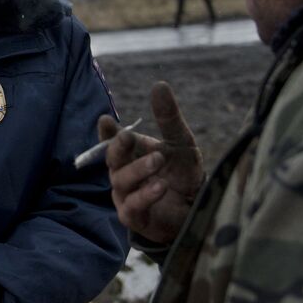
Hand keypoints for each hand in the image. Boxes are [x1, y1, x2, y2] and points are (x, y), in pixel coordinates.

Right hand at [96, 80, 203, 244]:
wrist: (196, 208)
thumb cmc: (182, 172)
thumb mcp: (180, 142)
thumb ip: (168, 118)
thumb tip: (159, 84)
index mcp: (130, 153)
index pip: (111, 139)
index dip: (106, 132)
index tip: (105, 121)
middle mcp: (122, 172)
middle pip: (112, 159)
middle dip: (119, 147)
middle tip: (129, 136)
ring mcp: (125, 195)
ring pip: (121, 181)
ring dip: (138, 169)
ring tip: (158, 160)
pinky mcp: (134, 217)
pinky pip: (133, 206)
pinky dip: (144, 195)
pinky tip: (159, 186)